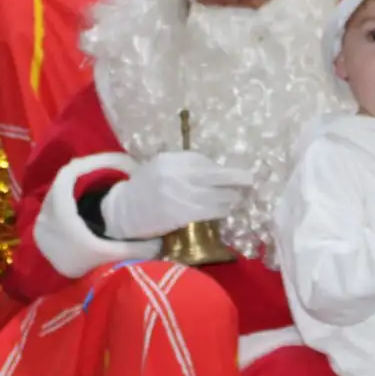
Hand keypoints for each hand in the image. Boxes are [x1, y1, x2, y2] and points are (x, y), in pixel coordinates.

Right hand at [99, 151, 251, 239]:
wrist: (124, 210)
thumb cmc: (147, 187)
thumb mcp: (162, 166)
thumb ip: (186, 165)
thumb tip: (218, 169)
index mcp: (172, 160)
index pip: (206, 162)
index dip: (225, 169)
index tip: (239, 173)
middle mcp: (176, 175)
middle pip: (217, 177)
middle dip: (237, 180)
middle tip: (250, 182)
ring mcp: (178, 196)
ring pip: (216, 197)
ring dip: (231, 198)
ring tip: (238, 199)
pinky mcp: (178, 215)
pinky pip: (207, 212)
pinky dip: (220, 211)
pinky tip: (226, 210)